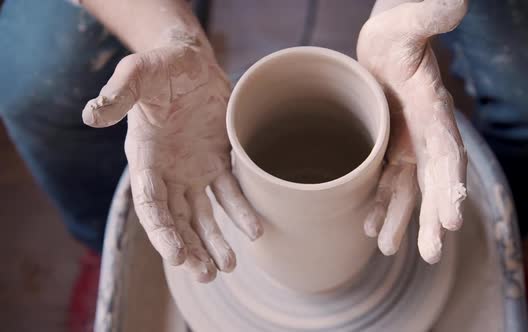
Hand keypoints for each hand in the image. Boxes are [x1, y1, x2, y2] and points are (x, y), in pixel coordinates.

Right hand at [82, 41, 262, 281]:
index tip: (178, 257)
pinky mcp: (218, 163)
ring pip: (202, 216)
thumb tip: (91, 115)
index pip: (150, 204)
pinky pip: (230, 193)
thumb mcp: (139, 73)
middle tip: (206, 274)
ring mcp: (193, 171)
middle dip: (189, 249)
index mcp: (145, 158)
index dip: (162, 232)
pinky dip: (240, 212)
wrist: (192, 63)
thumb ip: (118, 93)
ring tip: (227, 266)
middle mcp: (168, 172)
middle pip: (176, 220)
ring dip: (213, 242)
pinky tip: (254, 230)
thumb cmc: (162, 66)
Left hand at [357, 0, 467, 262]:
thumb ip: (428, 19)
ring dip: (402, 219)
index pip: (449, 152)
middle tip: (429, 253)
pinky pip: (387, 181)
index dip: (450, 185)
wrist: (384, 45)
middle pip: (433, 182)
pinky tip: (370, 226)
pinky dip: (381, 203)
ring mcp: (408, 143)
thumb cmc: (396, 33)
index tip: (450, 218)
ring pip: (408, 189)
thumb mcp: (407, 25)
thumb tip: (457, 3)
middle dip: (431, 218)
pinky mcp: (390, 147)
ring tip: (388, 248)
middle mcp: (426, 133)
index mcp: (434, 109)